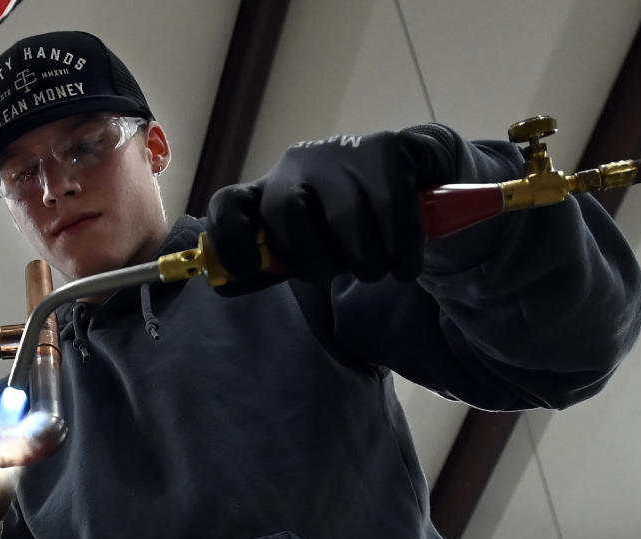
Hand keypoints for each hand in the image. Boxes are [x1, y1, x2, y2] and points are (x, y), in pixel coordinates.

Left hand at [206, 124, 459, 287]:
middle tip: (340, 274)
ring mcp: (341, 152)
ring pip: (344, 218)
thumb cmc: (350, 224)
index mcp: (270, 190)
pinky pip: (391, 210)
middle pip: (286, 212)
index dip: (229, 238)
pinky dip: (402, 250)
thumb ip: (274, 264)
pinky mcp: (387, 149)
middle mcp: (297, 164)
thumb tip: (225, 286)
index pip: (229, 204)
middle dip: (314, 259)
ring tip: (379, 268)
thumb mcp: (310, 244)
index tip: (248, 267)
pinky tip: (406, 266)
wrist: (415, 177)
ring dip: (367, 262)